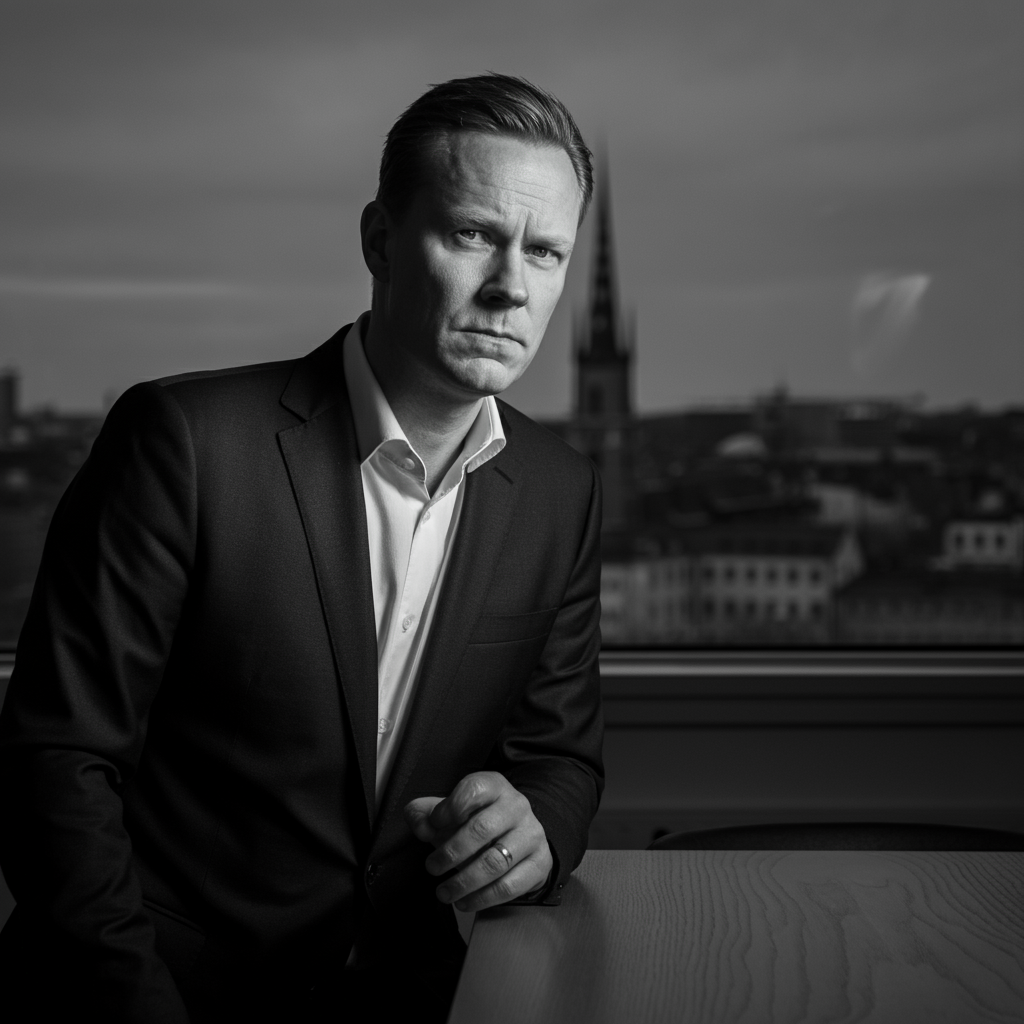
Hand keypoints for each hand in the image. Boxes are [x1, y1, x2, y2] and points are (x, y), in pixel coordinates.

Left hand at [404, 771, 552, 911]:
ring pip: (495, 861)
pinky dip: (482, 898)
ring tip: (443, 892)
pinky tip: (464, 902)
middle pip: (482, 829)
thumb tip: (421, 826)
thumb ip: (425, 814)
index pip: (473, 790)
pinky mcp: (540, 863)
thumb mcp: (450, 812)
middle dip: (451, 852)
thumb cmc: (477, 823)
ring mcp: (532, 834)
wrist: (518, 840)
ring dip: (463, 882)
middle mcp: (517, 806)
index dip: (449, 809)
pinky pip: (509, 886)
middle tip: (432, 867)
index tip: (432, 827)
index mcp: (494, 786)